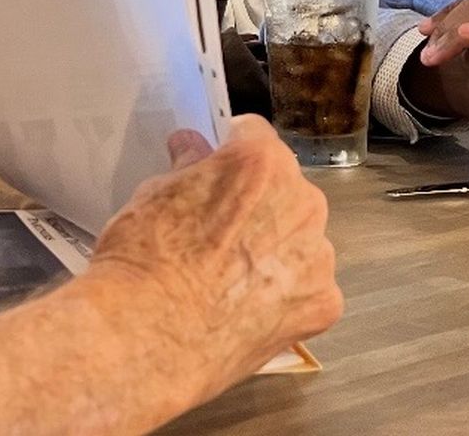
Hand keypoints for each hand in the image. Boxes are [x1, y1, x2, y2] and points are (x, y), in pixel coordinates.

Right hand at [89, 117, 340, 397]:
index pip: (253, 135)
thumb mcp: (152, 195)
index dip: (230, 150)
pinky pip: (307, 288)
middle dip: (257, 202)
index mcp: (261, 163)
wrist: (149, 333)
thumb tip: (191, 150)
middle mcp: (303, 202)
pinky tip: (246, 308)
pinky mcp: (323, 305)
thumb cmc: (145, 258)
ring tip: (230, 278)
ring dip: (275, 250)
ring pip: (300, 240)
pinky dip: (284, 295)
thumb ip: (187, 168)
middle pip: (285, 189)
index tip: (214, 168)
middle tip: (217, 230)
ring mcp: (318, 256)